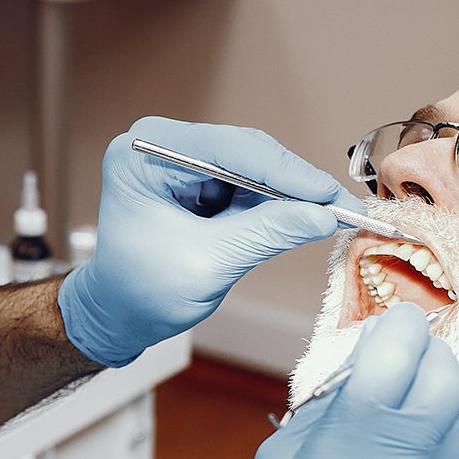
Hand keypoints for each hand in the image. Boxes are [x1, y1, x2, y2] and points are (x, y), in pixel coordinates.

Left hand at [58, 116, 360, 366]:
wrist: (117, 313)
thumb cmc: (140, 292)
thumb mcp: (206, 265)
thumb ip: (264, 234)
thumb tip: (322, 216)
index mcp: (144, 153)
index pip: (226, 149)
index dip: (283, 172)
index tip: (326, 194)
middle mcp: (162, 145)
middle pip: (245, 151)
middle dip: (292, 183)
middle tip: (340, 209)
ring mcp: (182, 160)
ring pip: (255, 167)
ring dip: (289, 194)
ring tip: (328, 217)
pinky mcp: (200, 180)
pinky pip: (250, 185)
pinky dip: (277, 204)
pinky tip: (301, 220)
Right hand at [199, 304, 458, 458]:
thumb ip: (328, 406)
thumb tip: (372, 356)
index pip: (396, 361)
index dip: (401, 329)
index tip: (397, 322)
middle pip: (445, 384)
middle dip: (429, 357)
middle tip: (408, 355)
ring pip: (454, 426)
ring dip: (430, 407)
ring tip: (394, 420)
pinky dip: (432, 455)